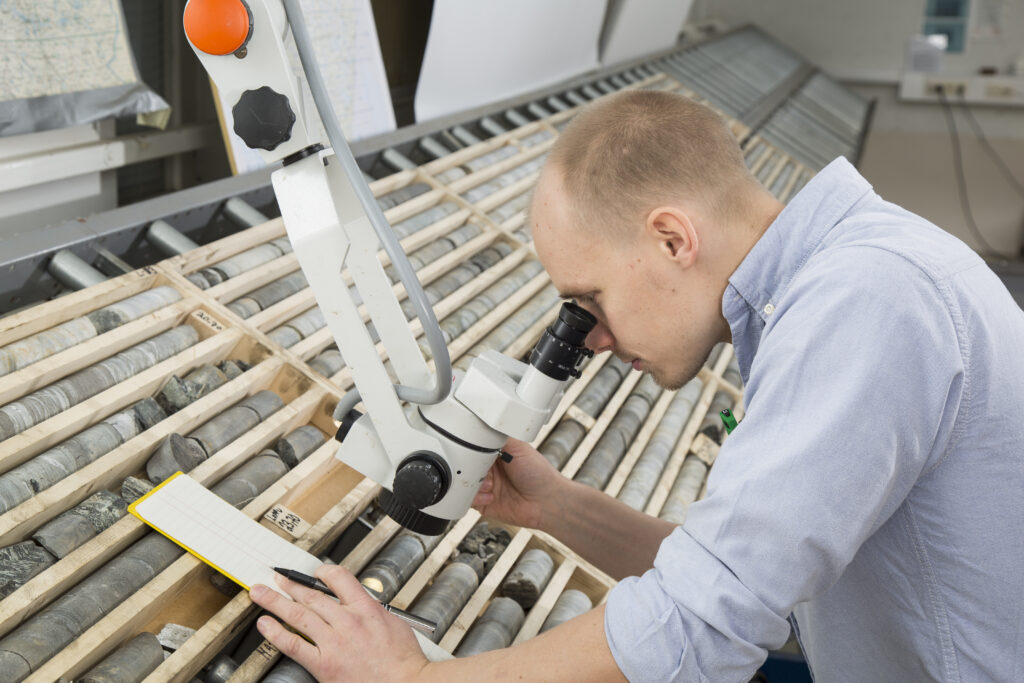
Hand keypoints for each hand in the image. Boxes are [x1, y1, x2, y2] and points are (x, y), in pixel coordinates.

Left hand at [250, 565, 429, 681]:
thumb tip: (361, 604)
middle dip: (291, 584)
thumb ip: (373, 611)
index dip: (323, 572)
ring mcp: (333, 642)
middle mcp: (347, 621)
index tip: (315, 573)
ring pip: (298, 615)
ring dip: (276, 601)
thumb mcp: (395, 622)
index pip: (339, 579)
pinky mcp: (323, 663)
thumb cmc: (404, 661)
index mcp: (366, 608)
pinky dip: (276, 633)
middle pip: (312, 595)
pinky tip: (265, 624)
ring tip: (262, 594)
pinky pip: (293, 644)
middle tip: (278, 578)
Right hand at [472, 437, 565, 529]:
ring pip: (464, 483)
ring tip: (490, 484)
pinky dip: (476, 497)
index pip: (474, 447)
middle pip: (467, 465)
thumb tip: (481, 428)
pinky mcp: (484, 503)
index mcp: (495, 453)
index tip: (472, 452)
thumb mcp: (518, 446)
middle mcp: (489, 469)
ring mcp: (485, 486)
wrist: (546, 501)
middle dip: (471, 468)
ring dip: (475, 484)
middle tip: (483, 470)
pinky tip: (491, 496)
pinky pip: (468, 500)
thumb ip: (497, 437)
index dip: (472, 450)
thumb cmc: (538, 473)